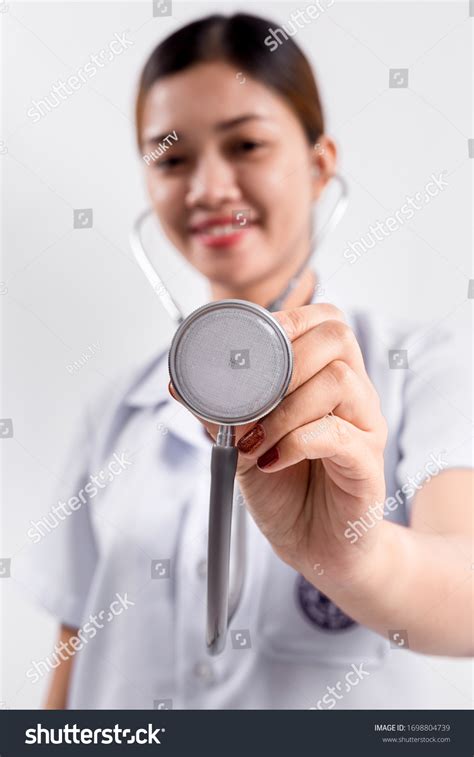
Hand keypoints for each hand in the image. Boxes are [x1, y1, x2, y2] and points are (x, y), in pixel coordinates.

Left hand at [170, 303, 387, 589]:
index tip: (252, 348)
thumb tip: (178, 381)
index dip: (289, 320)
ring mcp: (367, 428)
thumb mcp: (240, 444)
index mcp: (329, 379)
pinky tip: (270, 461)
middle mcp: (355, 395)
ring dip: (283, 408)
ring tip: (253, 441)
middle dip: (283, 362)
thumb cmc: (284, 487)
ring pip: (337, 381)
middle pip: (336, 338)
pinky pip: (338, 435)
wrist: (313, 545)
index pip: (326, 320)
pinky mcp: (368, 465)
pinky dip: (294, 442)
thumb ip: (218, 412)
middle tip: (252, 402)